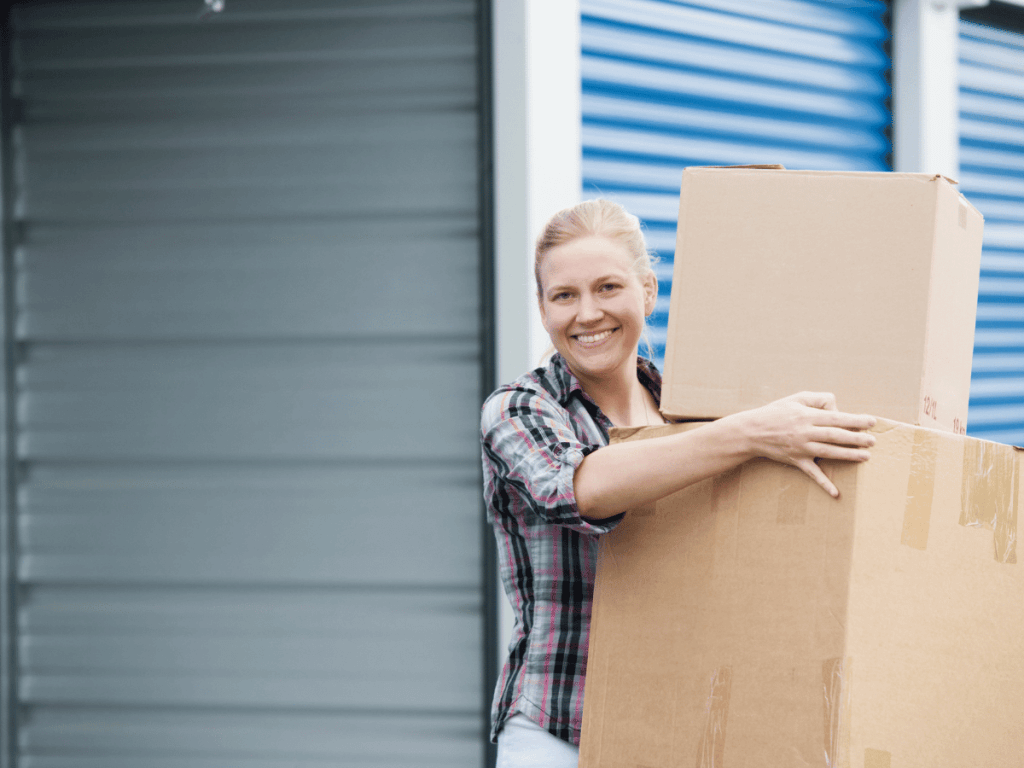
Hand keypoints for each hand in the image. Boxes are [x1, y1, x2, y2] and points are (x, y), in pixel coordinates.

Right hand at [732, 391, 875, 497]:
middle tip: (873, 441)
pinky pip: (812, 474)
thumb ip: (818, 399)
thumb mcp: (796, 398)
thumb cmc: (776, 412)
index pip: (836, 418)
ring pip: (828, 452)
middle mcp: (805, 432)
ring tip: (865, 456)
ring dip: (848, 455)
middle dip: (856, 438)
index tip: (871, 421)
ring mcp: (801, 448)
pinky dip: (824, 484)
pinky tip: (836, 493)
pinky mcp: (796, 461)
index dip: (855, 420)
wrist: (752, 431)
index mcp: (807, 416)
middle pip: (835, 435)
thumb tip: (837, 408)